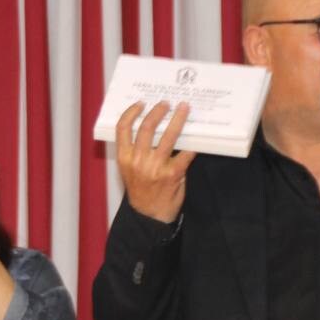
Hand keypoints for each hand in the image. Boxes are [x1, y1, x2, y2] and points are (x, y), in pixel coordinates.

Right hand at [116, 102, 196, 223]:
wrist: (150, 216)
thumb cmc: (141, 190)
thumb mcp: (130, 170)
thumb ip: (137, 150)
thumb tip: (152, 127)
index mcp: (124, 158)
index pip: (122, 128)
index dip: (131, 112)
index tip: (140, 103)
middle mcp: (138, 160)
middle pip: (147, 127)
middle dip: (158, 112)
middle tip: (166, 104)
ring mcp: (156, 167)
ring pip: (168, 136)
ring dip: (177, 119)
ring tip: (183, 109)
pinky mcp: (173, 174)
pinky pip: (185, 153)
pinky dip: (192, 144)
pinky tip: (196, 136)